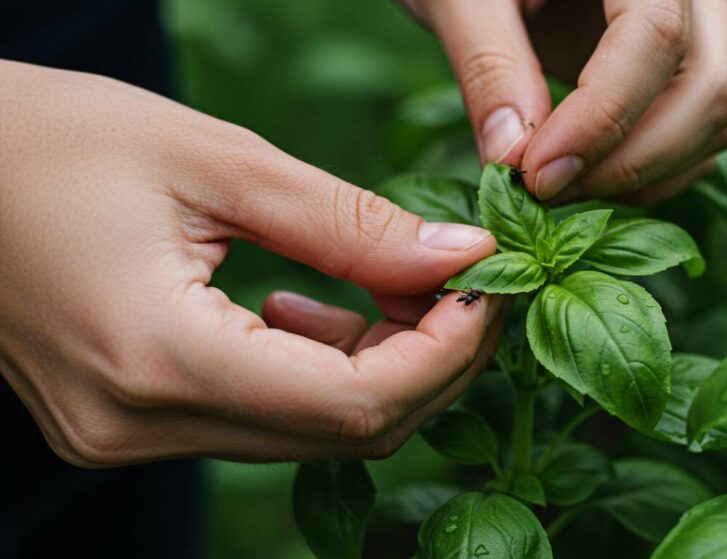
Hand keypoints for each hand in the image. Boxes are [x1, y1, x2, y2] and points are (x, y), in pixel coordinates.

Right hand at [0, 61, 500, 466]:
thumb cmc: (54, 139)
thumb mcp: (217, 162)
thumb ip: (350, 226)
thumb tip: (460, 257)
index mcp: (158, 357)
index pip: (353, 404)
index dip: (446, 352)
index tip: (487, 286)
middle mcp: (137, 425)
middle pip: (341, 432)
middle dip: (428, 361)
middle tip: (459, 281)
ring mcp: (124, 436)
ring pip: (305, 433)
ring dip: (375, 366)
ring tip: (389, 284)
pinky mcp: (123, 424)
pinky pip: (256, 420)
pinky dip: (312, 372)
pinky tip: (306, 306)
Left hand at [402, 0, 726, 204]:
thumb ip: (488, 66)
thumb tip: (513, 157)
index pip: (655, 35)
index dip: (602, 117)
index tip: (537, 173)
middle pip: (708, 86)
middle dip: (631, 161)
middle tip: (546, 190)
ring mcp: (702, 28)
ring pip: (715, 117)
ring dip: (643, 175)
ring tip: (557, 187)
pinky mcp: (690, 67)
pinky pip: (705, 133)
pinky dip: (653, 174)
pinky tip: (586, 178)